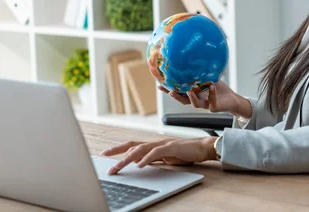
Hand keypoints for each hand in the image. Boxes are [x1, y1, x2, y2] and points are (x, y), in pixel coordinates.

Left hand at [100, 137, 216, 174]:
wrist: (202, 147)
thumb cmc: (185, 153)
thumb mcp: (165, 158)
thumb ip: (152, 159)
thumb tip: (138, 163)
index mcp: (153, 145)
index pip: (132, 146)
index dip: (118, 149)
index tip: (106, 153)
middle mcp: (155, 142)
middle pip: (132, 146)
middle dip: (117, 152)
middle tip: (106, 159)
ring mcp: (163, 144)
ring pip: (141, 149)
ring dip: (128, 158)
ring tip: (119, 166)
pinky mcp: (171, 147)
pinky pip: (156, 153)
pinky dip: (146, 159)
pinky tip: (139, 165)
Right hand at [158, 80, 251, 117]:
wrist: (232, 99)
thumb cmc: (219, 88)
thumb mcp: (209, 78)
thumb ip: (201, 71)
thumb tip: (195, 56)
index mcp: (194, 94)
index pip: (179, 92)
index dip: (169, 89)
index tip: (160, 84)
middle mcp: (197, 100)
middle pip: (183, 100)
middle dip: (176, 96)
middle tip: (169, 90)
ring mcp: (205, 105)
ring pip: (195, 104)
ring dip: (192, 98)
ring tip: (189, 91)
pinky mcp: (214, 107)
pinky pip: (212, 100)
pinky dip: (212, 93)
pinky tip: (211, 86)